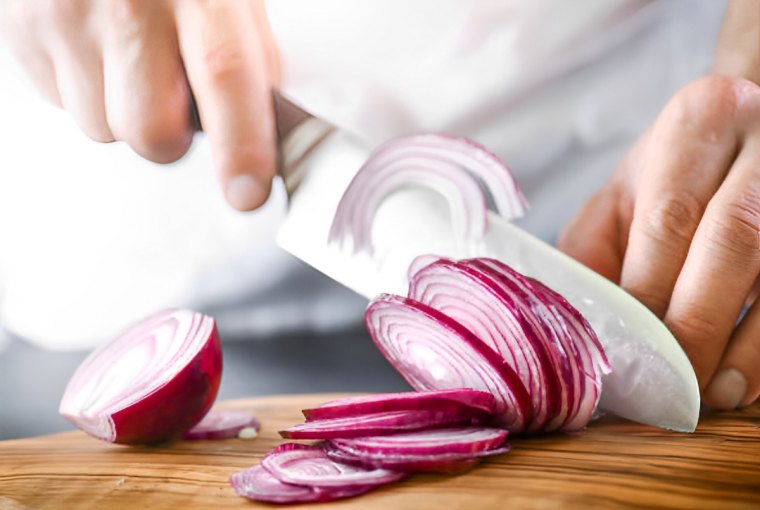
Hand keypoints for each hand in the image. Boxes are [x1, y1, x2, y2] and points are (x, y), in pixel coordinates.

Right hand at [0, 0, 280, 210]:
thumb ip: (248, 52)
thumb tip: (264, 129)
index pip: (225, 75)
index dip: (241, 145)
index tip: (248, 193)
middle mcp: (128, 3)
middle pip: (151, 132)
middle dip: (171, 138)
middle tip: (175, 96)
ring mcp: (65, 16)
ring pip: (103, 129)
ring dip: (125, 112)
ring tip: (131, 56)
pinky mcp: (22, 30)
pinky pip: (63, 104)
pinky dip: (88, 90)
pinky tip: (98, 46)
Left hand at [559, 75, 759, 410]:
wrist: (753, 127)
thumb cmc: (677, 172)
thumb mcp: (624, 192)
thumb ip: (592, 247)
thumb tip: (578, 320)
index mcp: (698, 123)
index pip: (668, 219)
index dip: (647, 293)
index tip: (627, 350)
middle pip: (732, 242)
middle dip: (697, 324)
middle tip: (669, 384)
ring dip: (747, 345)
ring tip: (711, 393)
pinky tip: (747, 378)